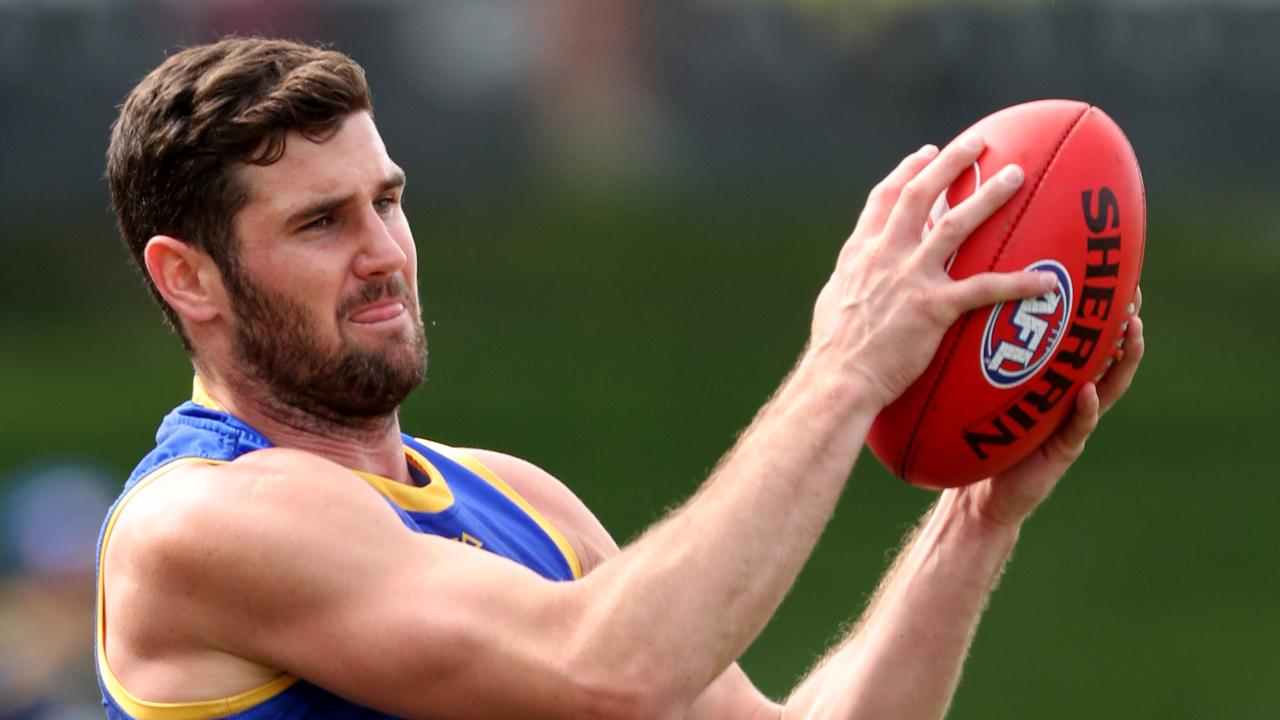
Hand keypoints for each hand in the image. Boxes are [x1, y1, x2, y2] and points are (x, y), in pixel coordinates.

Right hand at [810, 134, 1054, 409]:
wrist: (839, 378)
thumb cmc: (835, 350)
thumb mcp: (835, 299)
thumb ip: (853, 277)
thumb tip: (858, 272)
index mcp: (861, 252)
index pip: (885, 198)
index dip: (908, 171)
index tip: (928, 153)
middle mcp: (885, 255)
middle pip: (919, 195)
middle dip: (950, 163)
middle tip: (978, 142)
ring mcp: (910, 279)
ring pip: (954, 225)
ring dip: (987, 196)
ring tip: (1016, 175)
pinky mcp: (933, 308)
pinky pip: (983, 289)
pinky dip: (1018, 283)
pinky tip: (1047, 280)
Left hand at [953, 288, 1145, 527]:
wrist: (978, 492)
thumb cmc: (979, 433)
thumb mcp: (982, 386)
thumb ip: (984, 354)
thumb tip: (965, 300)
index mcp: (1056, 380)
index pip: (1085, 339)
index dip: (1101, 311)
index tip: (1111, 276)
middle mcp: (1070, 398)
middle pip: (1108, 357)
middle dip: (1124, 327)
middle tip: (1133, 297)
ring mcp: (1071, 424)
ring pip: (1108, 387)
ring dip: (1122, 360)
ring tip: (1130, 332)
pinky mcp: (1062, 451)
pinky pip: (1078, 426)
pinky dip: (1086, 409)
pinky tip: (1089, 390)